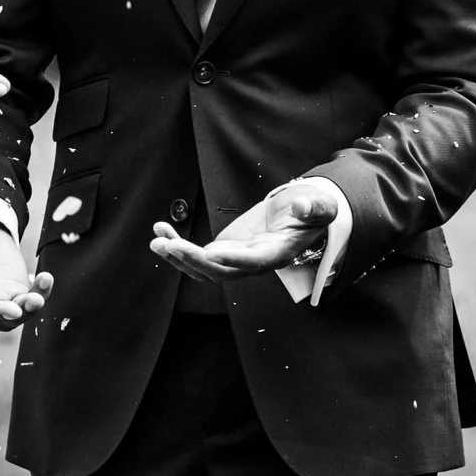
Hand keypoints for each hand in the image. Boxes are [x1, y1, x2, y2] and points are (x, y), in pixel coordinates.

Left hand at [151, 177, 346, 282]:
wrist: (300, 214)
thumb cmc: (311, 210)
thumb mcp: (318, 206)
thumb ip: (312, 207)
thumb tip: (301, 205)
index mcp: (277, 253)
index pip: (254, 261)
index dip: (232, 258)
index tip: (210, 252)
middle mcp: (253, 262)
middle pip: (220, 271)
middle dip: (194, 260)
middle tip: (171, 245)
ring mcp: (236, 258)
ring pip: (203, 268)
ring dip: (178, 257)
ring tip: (157, 241)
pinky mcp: (224, 249)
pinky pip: (197, 254)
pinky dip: (177, 244)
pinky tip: (160, 231)